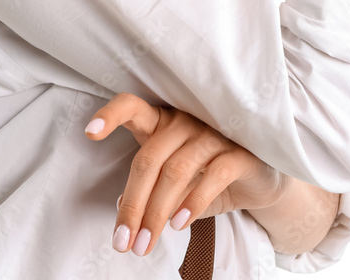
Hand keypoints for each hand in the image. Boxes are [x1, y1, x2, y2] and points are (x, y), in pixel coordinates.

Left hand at [84, 92, 285, 257]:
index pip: (132, 106)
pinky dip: (192, 203)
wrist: (260, 182)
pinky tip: (180, 225)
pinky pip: (212, 175)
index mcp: (162, 121)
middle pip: (149, 158)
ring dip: (157, 212)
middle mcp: (185, 121)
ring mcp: (213, 133)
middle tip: (122, 241)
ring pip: (176, 171)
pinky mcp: (240, 152)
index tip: (89, 133)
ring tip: (146, 242)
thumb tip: (121, 208)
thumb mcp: (174, 182)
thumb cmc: (207, 176)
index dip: (111, 115)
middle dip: (133, 204)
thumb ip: (150, 188)